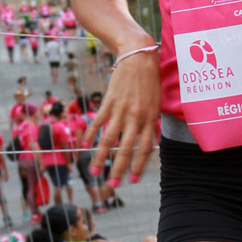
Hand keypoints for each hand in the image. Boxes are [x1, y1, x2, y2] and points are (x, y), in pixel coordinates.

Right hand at [84, 51, 160, 186]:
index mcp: (150, 119)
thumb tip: (149, 140)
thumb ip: (151, 122)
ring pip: (110, 139)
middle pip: (126, 149)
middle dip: (119, 169)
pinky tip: (85, 146)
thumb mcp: (156, 102)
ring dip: (101, 158)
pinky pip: (99, 122)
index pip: (145, 148)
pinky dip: (91, 134)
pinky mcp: (110, 101)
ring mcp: (122, 110)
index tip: (132, 180)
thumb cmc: (149, 80)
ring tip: (95, 172)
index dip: (139, 166)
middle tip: (112, 185)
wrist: (138, 56)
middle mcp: (137, 117)